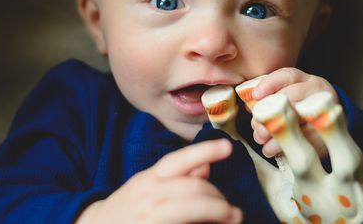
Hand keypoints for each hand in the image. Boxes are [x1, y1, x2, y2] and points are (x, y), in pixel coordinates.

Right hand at [76, 139, 241, 223]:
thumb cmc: (129, 207)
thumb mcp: (149, 185)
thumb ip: (178, 176)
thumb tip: (206, 165)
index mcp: (151, 178)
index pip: (180, 159)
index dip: (205, 150)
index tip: (227, 147)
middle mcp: (150, 194)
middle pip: (192, 188)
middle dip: (218, 197)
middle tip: (232, 209)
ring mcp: (151, 215)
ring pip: (192, 207)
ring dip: (217, 210)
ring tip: (233, 216)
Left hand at [248, 68, 336, 157]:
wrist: (325, 124)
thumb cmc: (296, 109)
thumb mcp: (284, 97)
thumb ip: (267, 98)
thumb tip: (250, 107)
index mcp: (304, 80)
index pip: (287, 76)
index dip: (269, 84)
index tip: (255, 95)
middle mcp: (318, 92)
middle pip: (291, 98)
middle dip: (269, 113)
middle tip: (256, 126)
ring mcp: (325, 111)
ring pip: (297, 119)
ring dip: (274, 132)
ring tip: (260, 139)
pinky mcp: (327, 133)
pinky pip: (303, 140)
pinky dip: (282, 146)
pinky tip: (270, 150)